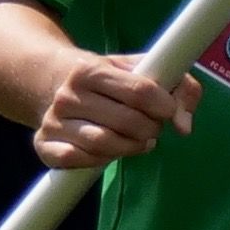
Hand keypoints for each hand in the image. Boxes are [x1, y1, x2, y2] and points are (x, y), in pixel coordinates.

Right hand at [29, 52, 197, 173]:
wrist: (55, 84)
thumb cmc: (111, 80)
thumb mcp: (143, 69)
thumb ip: (180, 88)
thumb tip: (184, 126)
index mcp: (90, 69)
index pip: (140, 91)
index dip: (164, 105)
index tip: (168, 110)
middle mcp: (67, 95)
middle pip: (126, 122)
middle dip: (150, 129)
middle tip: (153, 128)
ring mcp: (53, 121)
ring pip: (103, 144)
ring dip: (131, 147)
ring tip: (139, 141)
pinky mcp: (44, 145)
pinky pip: (78, 160)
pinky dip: (101, 160)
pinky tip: (111, 151)